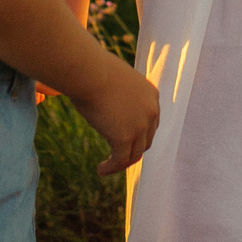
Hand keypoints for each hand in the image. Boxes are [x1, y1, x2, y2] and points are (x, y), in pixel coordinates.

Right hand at [75, 61, 160, 175]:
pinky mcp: (125, 138)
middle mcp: (151, 111)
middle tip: (116, 157)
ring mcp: (140, 126)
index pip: (150, 122)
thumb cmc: (94, 71)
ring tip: (105, 167)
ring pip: (134, 154)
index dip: (139, 135)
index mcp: (152, 95)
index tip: (125, 142)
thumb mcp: (115, 80)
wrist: (89, 71)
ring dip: (120, 163)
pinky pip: (121, 160)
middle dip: (132, 150)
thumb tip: (110, 106)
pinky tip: (100, 170)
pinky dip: (111, 168)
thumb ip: (120, 95)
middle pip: (145, 140)